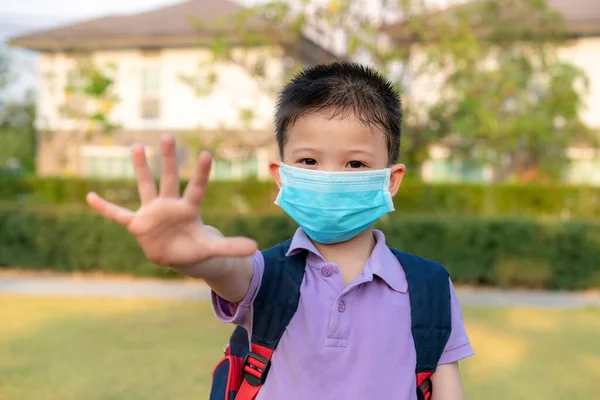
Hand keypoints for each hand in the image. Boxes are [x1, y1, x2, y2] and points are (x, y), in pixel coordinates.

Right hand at [86, 135, 257, 266]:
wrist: (178, 256)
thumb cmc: (195, 247)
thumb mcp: (213, 248)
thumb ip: (231, 246)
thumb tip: (256, 248)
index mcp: (189, 209)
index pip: (196, 188)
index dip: (200, 173)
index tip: (205, 153)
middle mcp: (170, 205)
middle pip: (169, 178)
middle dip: (168, 159)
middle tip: (169, 135)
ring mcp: (152, 212)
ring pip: (145, 186)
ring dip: (141, 168)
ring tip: (137, 145)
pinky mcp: (137, 224)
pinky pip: (118, 214)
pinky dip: (104, 208)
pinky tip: (89, 196)